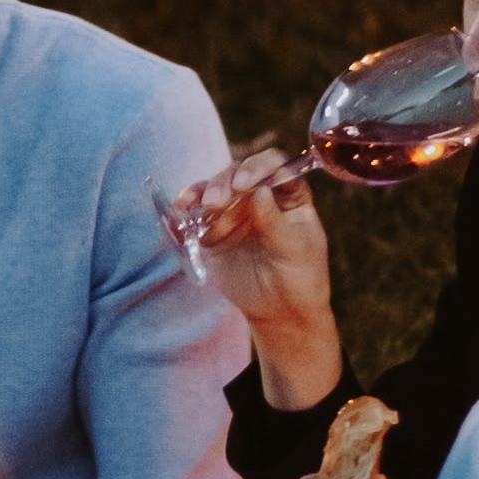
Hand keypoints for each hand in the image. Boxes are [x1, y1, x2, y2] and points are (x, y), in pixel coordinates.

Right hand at [180, 147, 341, 406]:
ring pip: (217, 188)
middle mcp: (262, 194)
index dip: (259, 169)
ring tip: (200, 207)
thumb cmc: (299, 277)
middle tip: (216, 202)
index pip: (275, 167)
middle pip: (240, 173)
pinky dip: (187, 208)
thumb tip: (258, 190)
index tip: (245, 184)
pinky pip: (198, 212)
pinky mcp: (215, 228)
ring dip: (205, 192)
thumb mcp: (293, 250)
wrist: (280, 311)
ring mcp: (236, 210)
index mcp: (290, 194)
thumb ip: (274, 221)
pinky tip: (179, 210)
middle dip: (226, 182)